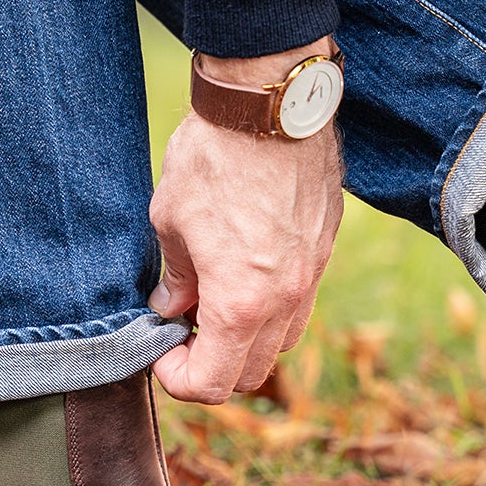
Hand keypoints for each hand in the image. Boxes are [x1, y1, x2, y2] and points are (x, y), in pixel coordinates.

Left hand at [149, 39, 344, 404]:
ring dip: (244, 341)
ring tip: (212, 303)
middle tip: (181, 333)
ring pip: (279, 344)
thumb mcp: (171, 220)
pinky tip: (243, 274)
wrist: (272, 103)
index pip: (212, 383)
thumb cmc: (214, 156)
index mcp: (241, 302)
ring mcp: (311, 277)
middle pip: (250, 375)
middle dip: (211, 365)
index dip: (178, 380)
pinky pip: (298, 305)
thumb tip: (172, 309)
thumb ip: (175, 278)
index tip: (162, 351)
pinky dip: (269, 309)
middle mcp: (286, 300)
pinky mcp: (323, 251)